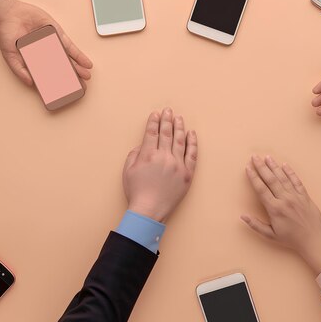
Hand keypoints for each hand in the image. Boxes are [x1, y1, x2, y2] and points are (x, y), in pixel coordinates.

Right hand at [0, 0, 92, 85]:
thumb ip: (19, 69)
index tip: (66, 93)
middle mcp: (46, 53)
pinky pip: (70, 46)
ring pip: (68, 58)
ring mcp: (52, 43)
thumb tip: (30, 84)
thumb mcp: (10, 55)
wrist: (8, 13)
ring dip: (78, 68)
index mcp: (35, 60)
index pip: (49, 75)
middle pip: (62, 67)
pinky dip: (78, 55)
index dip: (58, 84)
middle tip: (82, 88)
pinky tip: (86, 63)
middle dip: (73, 78)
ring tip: (86, 77)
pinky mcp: (57, 33)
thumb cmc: (6, 34)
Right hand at [123, 108, 197, 222]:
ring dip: (179, 127)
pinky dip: (192, 143)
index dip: (153, 122)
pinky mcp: (187, 173)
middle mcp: (164, 157)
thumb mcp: (128, 170)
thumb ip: (135, 154)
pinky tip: (191, 134)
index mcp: (148, 155)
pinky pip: (192, 154)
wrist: (149, 210)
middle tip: (168, 111)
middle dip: (166, 120)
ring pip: (180, 140)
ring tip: (179, 118)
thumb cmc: (136, 192)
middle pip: (166, 133)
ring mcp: (178, 165)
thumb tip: (143, 145)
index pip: (152, 133)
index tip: (155, 114)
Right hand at [241, 156, 320, 273]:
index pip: (261, 189)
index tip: (248, 168)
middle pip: (271, 179)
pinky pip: (297, 181)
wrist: (314, 240)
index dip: (253, 177)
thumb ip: (256, 225)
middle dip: (261, 167)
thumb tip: (243, 216)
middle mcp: (285, 200)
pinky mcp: (305, 196)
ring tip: (267, 157)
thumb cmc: (292, 239)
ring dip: (274, 166)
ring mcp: (296, 197)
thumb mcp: (271, 235)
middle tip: (255, 157)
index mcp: (275, 209)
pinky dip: (290, 172)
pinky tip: (284, 165)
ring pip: (283, 178)